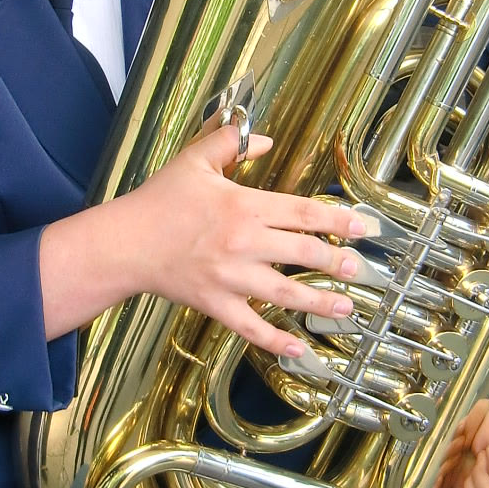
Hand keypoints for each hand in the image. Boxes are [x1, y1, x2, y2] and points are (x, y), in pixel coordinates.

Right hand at [110, 123, 373, 358]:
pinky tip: (299, 348)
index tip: (364, 228)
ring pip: (286, 294)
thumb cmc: (159, 201)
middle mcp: (243, 243)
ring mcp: (231, 278)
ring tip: (346, 307)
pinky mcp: (216, 304)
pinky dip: (276, 341)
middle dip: (337, 262)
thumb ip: (230, 142)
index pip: (303, 213)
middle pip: (304, 254)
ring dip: (320, 302)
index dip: (338, 221)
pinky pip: (251, 328)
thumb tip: (265, 138)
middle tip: (360, 269)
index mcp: (243, 206)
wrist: (125, 243)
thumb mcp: (195, 160)